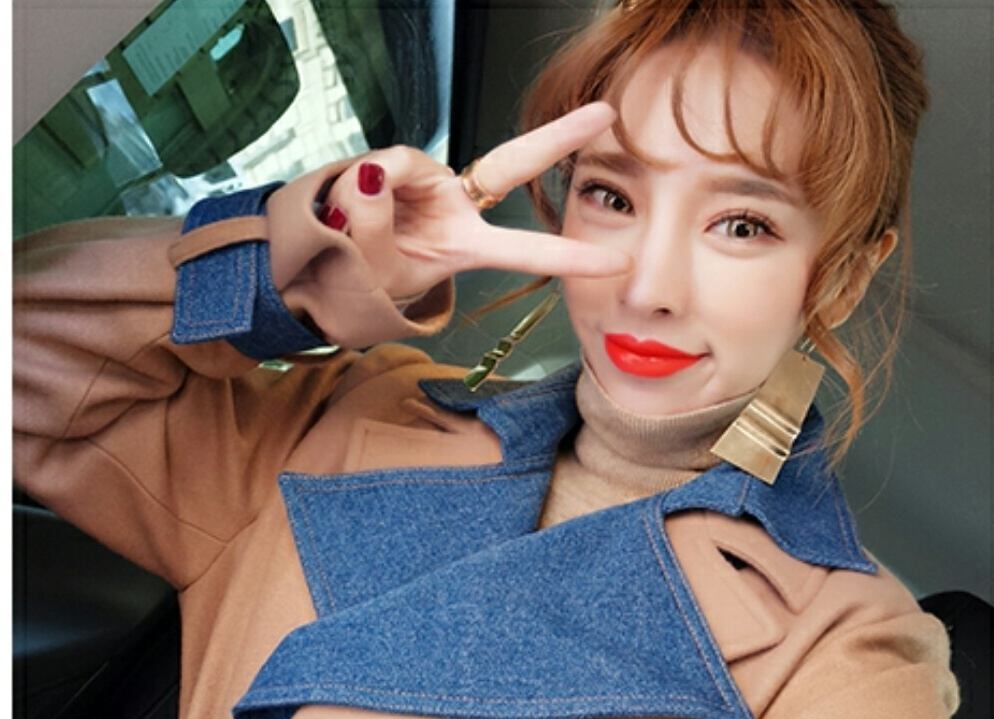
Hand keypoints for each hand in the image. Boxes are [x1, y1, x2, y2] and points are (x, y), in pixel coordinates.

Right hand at [318, 103, 630, 301]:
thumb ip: (373, 230)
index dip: (571, 256)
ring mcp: (427, 179)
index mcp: (465, 246)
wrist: (322, 262)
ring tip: (346, 233)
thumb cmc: (358, 280)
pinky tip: (341, 206)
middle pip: (510, 164)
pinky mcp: (395, 161)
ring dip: (369, 204)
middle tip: (607, 114)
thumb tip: (371, 175)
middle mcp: (454, 206)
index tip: (620, 262)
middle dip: (557, 138)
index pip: (525, 250)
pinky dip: (353, 188)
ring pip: (403, 169)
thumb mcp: (373, 274)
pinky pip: (376, 165)